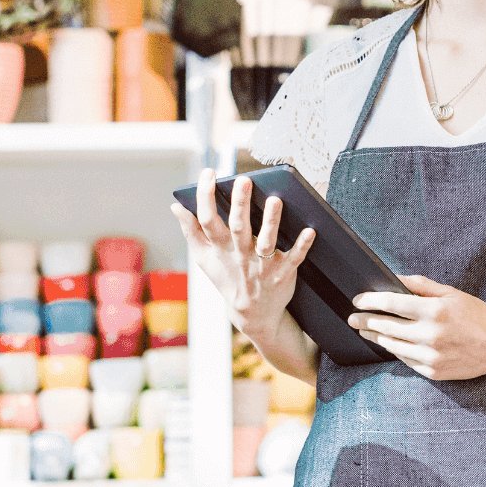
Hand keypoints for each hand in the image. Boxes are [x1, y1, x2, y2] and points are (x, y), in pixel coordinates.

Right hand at [171, 170, 313, 342]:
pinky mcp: (283, 274)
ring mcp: (262, 266)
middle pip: (238, 228)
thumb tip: (175, 206)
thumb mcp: (204, 258)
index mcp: (220, 249)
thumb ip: (191, 231)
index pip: (208, 220)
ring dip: (272, 222)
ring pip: (267, 242)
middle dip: (240, 204)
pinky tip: (310, 230)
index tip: (208, 173)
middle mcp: (240, 255)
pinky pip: (294, 259)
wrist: (251, 314)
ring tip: (275, 199)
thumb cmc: (228, 277)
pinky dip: (302, 246)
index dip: (205, 196)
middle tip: (243, 180)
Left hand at [347, 275, 485, 380]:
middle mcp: (430, 335)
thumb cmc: (476, 315)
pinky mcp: (433, 372)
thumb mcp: (450, 293)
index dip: (370, 301)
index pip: (391, 304)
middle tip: (353, 318)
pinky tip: (389, 343)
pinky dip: (395, 350)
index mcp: (435, 311)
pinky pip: (405, 360)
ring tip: (366, 330)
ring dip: (376, 337)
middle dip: (365, 321)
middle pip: (386, 327)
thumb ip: (421, 285)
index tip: (358, 300)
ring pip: (392, 346)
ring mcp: (431, 357)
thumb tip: (394, 277)